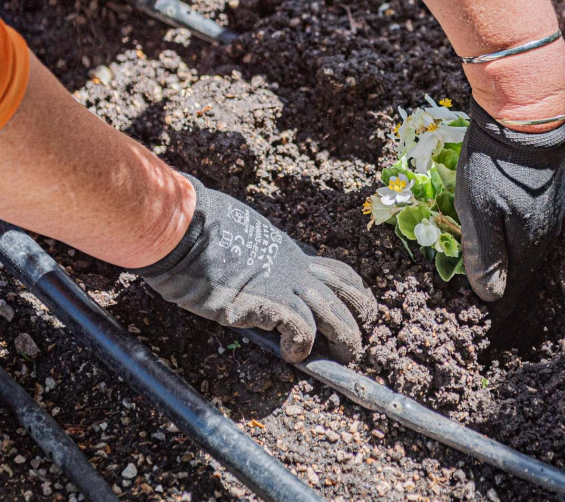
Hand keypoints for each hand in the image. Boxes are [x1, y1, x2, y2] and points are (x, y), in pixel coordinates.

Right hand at [136, 175, 376, 362]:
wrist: (184, 230)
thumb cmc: (203, 233)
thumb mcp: (248, 242)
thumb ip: (267, 262)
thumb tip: (265, 279)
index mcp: (293, 254)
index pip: (340, 274)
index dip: (355, 295)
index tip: (357, 312)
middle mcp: (297, 268)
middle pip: (346, 296)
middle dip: (358, 322)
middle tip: (354, 346)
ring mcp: (285, 284)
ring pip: (334, 315)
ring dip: (342, 340)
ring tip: (338, 357)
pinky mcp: (267, 302)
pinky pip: (302, 330)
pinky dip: (301, 346)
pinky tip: (290, 353)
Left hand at [456, 98, 564, 302]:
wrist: (528, 114)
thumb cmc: (496, 164)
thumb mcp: (479, 210)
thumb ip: (484, 256)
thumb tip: (489, 297)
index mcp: (529, 244)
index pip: (511, 288)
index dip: (492, 300)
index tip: (474, 312)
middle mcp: (548, 232)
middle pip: (521, 268)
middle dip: (501, 280)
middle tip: (477, 289)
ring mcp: (554, 210)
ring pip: (528, 245)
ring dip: (509, 255)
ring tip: (489, 263)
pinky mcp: (553, 190)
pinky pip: (532, 223)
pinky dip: (515, 232)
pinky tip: (503, 226)